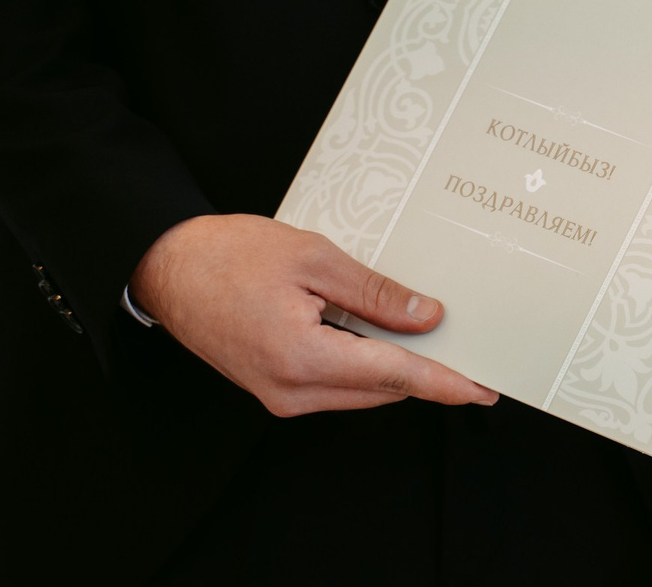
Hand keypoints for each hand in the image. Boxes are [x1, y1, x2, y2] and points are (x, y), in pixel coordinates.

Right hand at [128, 214, 497, 416]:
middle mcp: (291, 391)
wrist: (167, 267)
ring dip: (397, 369)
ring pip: (361, 390)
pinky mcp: (274, 389)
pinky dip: (366, 366)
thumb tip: (426, 318)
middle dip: (428, 373)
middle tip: (470, 350)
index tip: (484, 389)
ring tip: (434, 338)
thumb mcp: (315, 258)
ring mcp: (279, 396)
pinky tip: (384, 337)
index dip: (445, 383)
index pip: (395, 377)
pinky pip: (336, 384)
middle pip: (383, 389)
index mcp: (302, 359)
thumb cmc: (231, 254)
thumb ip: (375, 294)